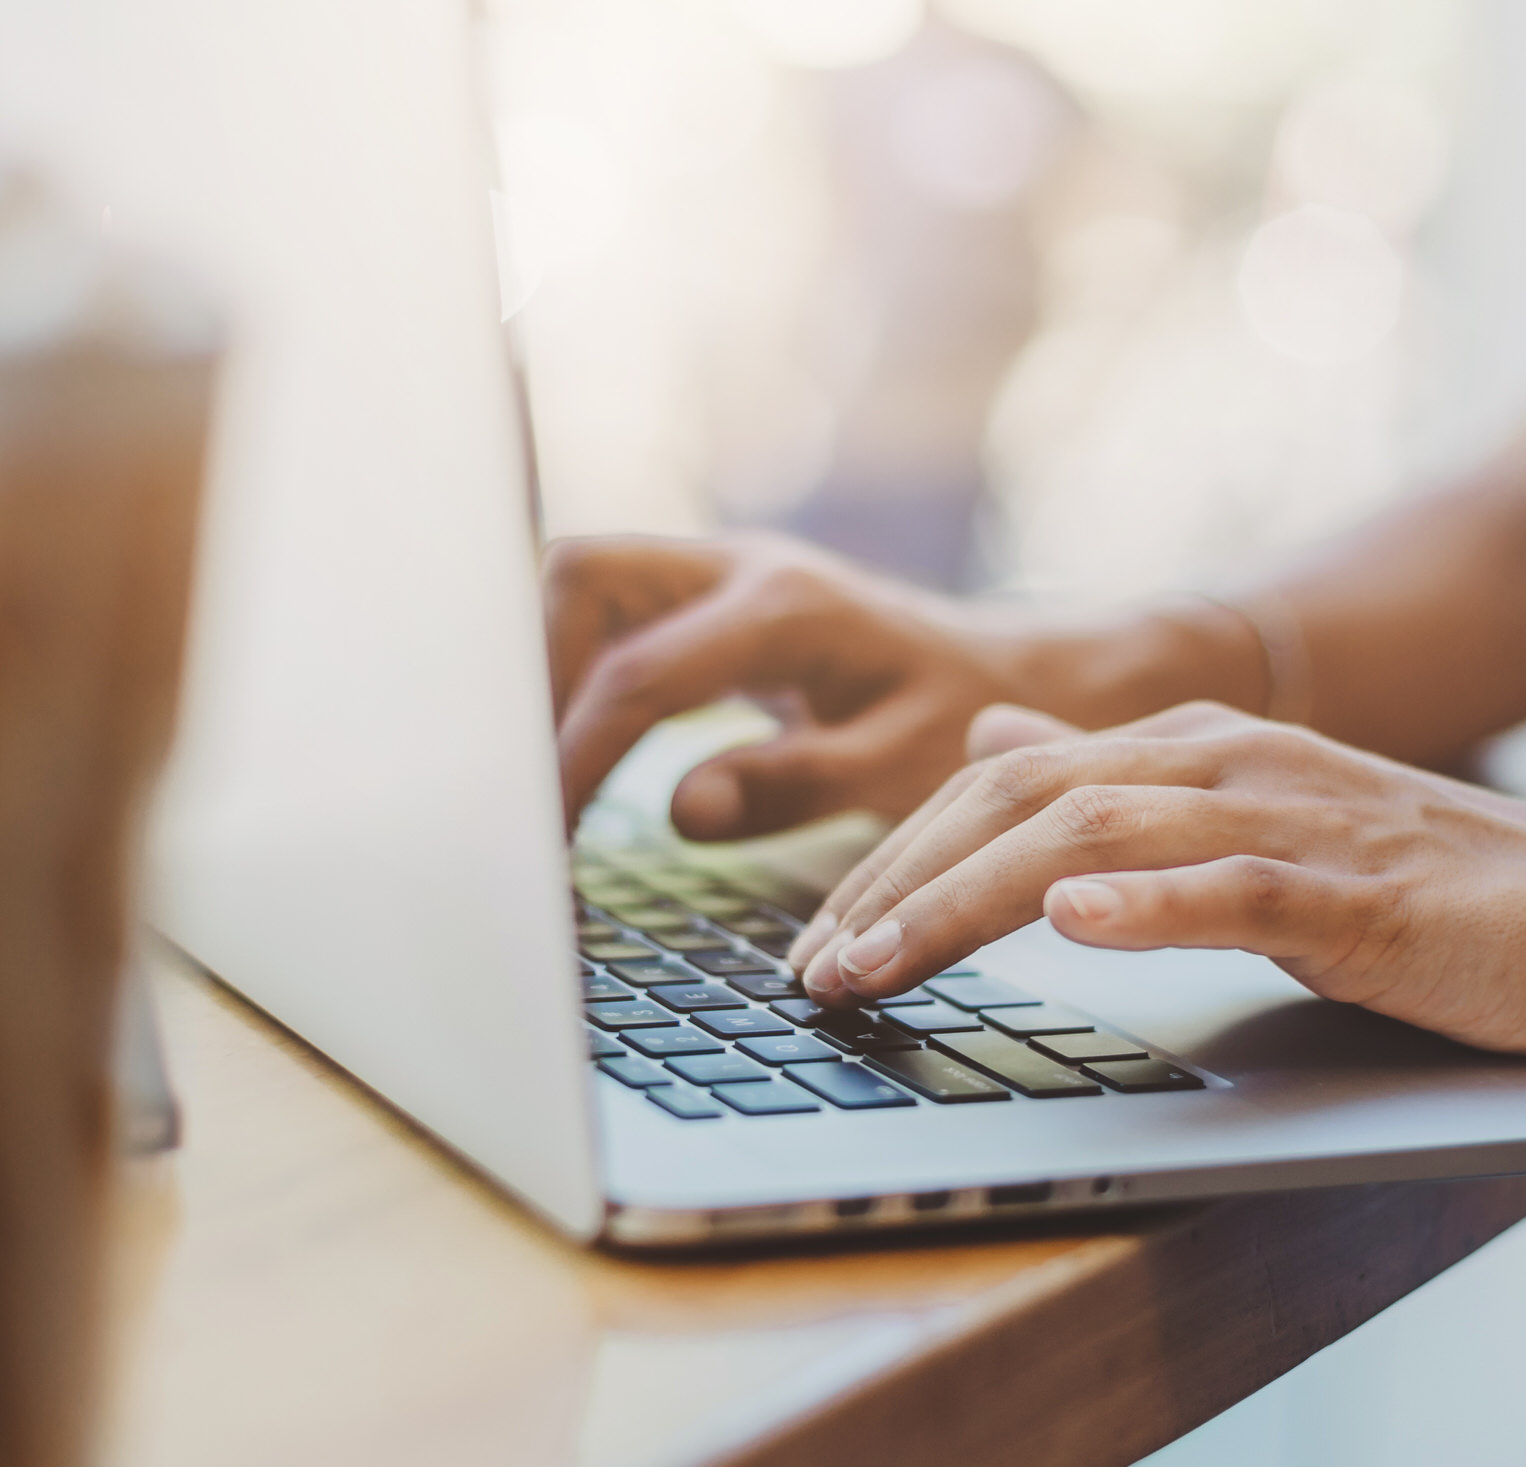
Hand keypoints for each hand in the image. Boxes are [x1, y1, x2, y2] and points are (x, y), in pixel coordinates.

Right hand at [546, 533, 1041, 838]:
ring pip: (580, 585)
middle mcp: (738, 569)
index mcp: (784, 609)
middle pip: (580, 579)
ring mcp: (716, 574)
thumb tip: (682, 811)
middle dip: (531, 679)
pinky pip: (606, 614)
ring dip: (541, 671)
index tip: (545, 839)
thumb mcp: (898, 768)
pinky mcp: (703, 600)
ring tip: (532, 779)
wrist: (1006, 676)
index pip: (639, 675)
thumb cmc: (960, 724)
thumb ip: (796, 786)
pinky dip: (570, 674)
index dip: (576, 757)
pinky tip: (565, 754)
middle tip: (519, 791)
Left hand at [788, 702, 1525, 1058]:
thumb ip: (1121, 787)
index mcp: (1195, 751)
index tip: (816, 942)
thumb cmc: (1433, 887)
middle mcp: (1230, 764)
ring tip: (876, 965)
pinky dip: (1149, 905)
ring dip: (968, 905)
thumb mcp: (1250, 819)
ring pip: (1097, 840)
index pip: (1001, 788)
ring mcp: (1298, 823)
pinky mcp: (1367, 896)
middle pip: (1019, 804)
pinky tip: (1070, 925)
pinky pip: (1240, 891)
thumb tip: (992, 747)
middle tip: (809, 974)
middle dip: (896, 887)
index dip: (893, 860)